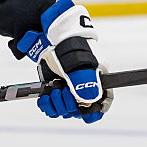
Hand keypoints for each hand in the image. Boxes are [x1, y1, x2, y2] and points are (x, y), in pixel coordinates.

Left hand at [17, 0, 112, 123]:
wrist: (53, 32)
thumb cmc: (71, 43)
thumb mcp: (79, 62)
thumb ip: (84, 81)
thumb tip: (87, 101)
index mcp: (97, 80)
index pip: (102, 103)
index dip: (94, 111)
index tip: (83, 114)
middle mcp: (84, 86)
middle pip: (80, 109)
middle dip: (70, 106)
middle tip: (61, 92)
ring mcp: (68, 87)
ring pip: (66, 109)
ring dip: (58, 106)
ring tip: (52, 93)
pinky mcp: (54, 86)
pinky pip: (53, 105)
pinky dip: (48, 105)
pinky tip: (44, 99)